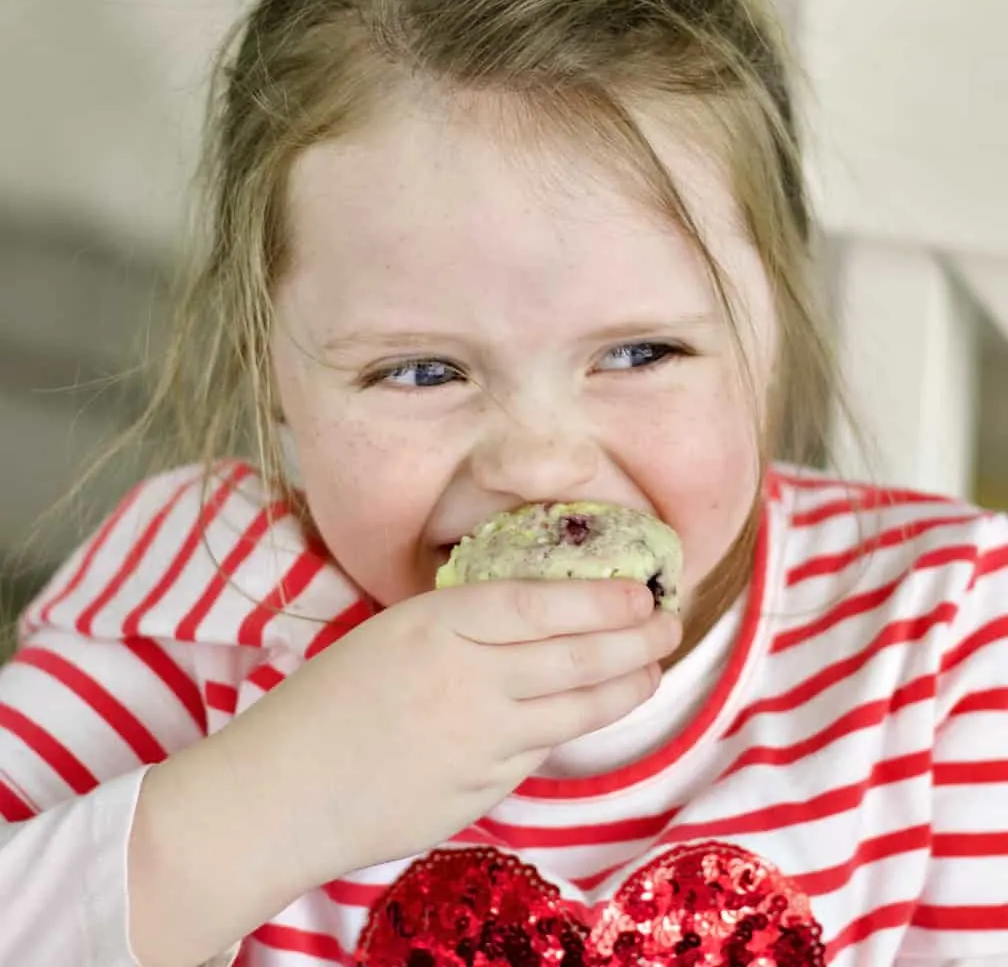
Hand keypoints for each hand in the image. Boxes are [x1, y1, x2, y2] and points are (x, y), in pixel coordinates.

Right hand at [227, 578, 680, 889]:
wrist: (281, 790)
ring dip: (625, 687)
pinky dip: (571, 726)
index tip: (642, 592)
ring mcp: (479, 742)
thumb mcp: (391, 635)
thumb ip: (462, 628)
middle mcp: (469, 680)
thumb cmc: (326, 700)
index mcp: (437, 626)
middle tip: (670, 625)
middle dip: (637, 639)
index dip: (602, 597)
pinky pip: (538, 750)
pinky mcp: (481, 791)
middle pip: (577, 657)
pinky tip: (586, 713)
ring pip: (576, 711)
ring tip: (650, 670)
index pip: (542, 605)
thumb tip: (536, 621)